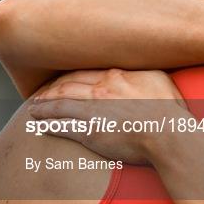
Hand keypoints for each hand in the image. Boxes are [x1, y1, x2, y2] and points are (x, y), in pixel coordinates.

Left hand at [28, 68, 186, 163]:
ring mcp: (94, 110)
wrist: (167, 132)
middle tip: (41, 93)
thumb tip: (135, 70)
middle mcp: (101, 89)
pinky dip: (48, 124)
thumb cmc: (169, 108)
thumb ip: (141, 73)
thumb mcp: (158, 78)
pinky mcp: (90, 132)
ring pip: (61, 104)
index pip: (84, 72)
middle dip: (52, 89)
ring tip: (34, 108)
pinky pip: (62, 126)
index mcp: (116, 75)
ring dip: (44, 105)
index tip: (61, 80)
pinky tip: (40, 124)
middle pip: (68, 85)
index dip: (70, 76)